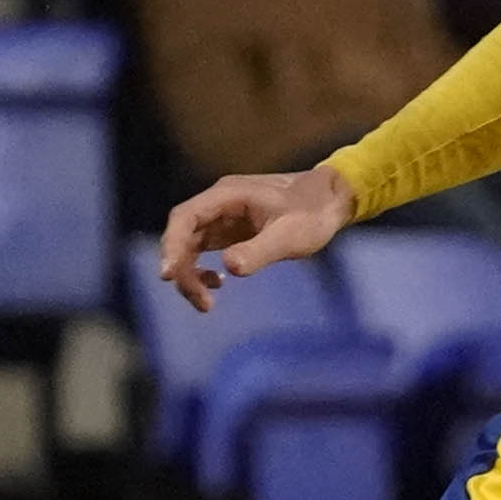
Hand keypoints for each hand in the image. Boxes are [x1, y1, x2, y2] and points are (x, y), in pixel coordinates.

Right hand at [160, 163, 354, 310]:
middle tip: (201, 302)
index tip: (169, 275)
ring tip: (206, 303)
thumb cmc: (313, 214)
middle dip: (182, 268)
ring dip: (191, 273)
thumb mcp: (290, 236)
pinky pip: (205, 249)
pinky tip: (219, 283)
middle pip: (183, 234)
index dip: (172, 245)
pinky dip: (204, 268)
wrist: (331, 200)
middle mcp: (219, 203)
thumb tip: (229, 268)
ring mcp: (223, 216)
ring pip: (191, 244)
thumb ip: (259, 251)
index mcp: (227, 195)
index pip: (185, 217)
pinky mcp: (231, 230)